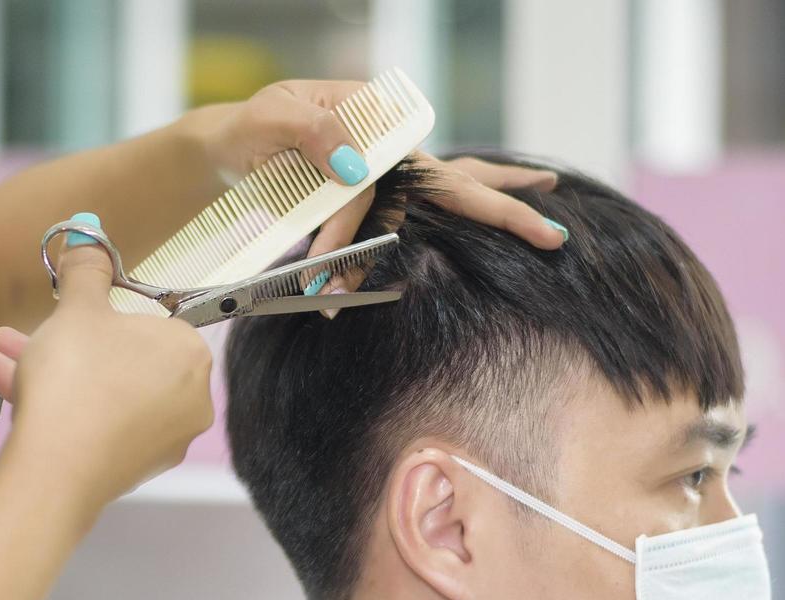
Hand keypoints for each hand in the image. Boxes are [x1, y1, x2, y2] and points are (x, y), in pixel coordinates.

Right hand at [0, 217, 214, 509]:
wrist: (57, 468)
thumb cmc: (75, 377)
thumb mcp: (77, 307)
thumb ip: (86, 269)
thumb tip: (89, 235)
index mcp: (190, 352)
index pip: (147, 322)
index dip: (99, 317)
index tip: (63, 316)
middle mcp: (190, 399)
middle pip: (119, 360)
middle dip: (60, 344)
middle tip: (15, 335)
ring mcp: (165, 440)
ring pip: (101, 394)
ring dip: (47, 372)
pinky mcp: (135, 470)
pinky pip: (97, 427)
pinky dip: (61, 410)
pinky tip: (11, 396)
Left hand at [191, 81, 566, 298]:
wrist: (231, 149)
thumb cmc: (254, 127)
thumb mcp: (273, 117)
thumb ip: (312, 130)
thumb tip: (355, 163)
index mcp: (376, 118)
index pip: (385, 176)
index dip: (349, 226)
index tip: (317, 268)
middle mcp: (392, 150)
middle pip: (458, 181)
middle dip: (504, 210)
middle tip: (553, 233)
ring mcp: (386, 178)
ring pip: (411, 224)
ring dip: (375, 267)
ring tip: (331, 298)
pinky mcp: (371, 204)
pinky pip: (391, 235)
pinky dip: (370, 266)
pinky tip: (382, 281)